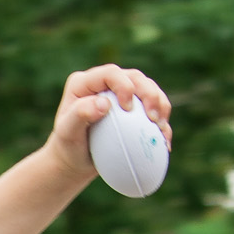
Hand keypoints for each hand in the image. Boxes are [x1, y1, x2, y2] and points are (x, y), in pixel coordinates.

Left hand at [43, 64, 172, 181]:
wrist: (75, 160)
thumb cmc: (68, 146)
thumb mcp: (67, 132)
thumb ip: (80, 114)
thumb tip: (104, 103)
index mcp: (86, 83)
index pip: (110, 73)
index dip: (124, 86)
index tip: (128, 108)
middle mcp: (105, 84)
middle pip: (136, 78)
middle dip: (150, 94)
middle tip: (153, 118)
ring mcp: (121, 94)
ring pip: (150, 89)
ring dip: (161, 105)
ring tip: (160, 127)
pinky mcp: (135, 108)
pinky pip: (154, 109)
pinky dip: (163, 122)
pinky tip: (165, 139)